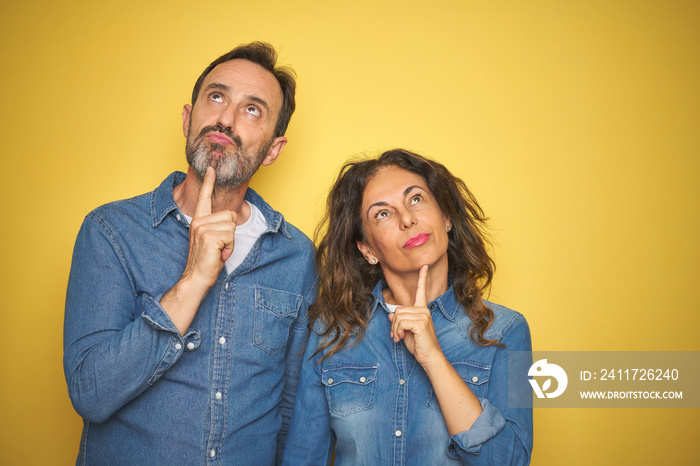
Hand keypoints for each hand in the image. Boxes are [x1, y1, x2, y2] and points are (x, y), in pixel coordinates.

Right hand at [181, 166, 236, 287]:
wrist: (197, 277)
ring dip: (230, 242)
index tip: (212, 168)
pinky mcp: (208, 236)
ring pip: (232, 226)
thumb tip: (230, 218)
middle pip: (230, 215)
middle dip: (231, 233)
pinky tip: (218, 254)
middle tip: (219, 246)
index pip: (204, 198)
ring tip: (218, 251)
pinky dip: (229, 248)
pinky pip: (231, 236)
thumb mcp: (212, 239)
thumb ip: (217, 226)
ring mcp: (202, 228)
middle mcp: (198, 221)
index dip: (209, 182)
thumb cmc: (207, 260)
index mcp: (199, 221)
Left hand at [388, 264, 442, 365]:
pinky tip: (402, 338)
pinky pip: (400, 322)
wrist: (429, 357)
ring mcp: (423, 315)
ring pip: (398, 316)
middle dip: (394, 324)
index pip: (421, 291)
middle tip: (396, 335)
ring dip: (395, 329)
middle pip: (398, 309)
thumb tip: (391, 313)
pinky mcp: (420, 323)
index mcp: (422, 310)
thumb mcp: (405, 331)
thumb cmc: (418, 344)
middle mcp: (424, 310)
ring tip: (399, 337)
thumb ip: (399, 321)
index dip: (422, 278)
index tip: (424, 265)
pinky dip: (397, 332)